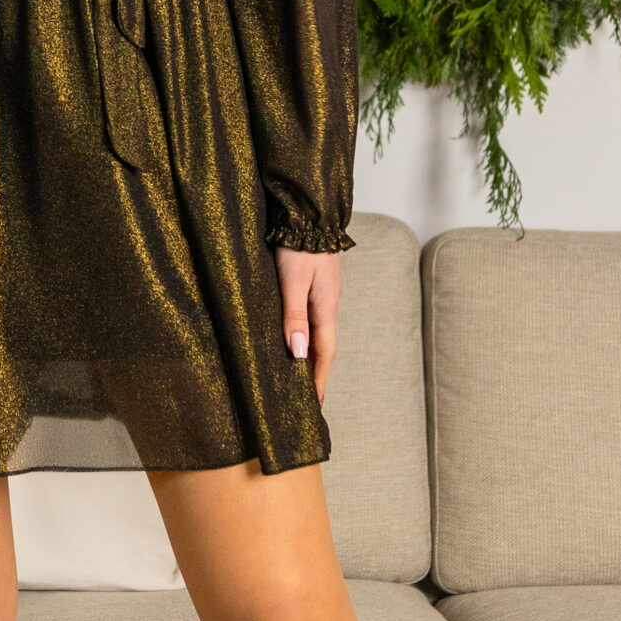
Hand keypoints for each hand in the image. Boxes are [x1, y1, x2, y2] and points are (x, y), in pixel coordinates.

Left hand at [275, 247, 340, 405]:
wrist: (307, 214)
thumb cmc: (298, 246)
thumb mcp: (293, 281)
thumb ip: (294, 316)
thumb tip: (299, 354)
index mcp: (326, 308)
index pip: (325, 354)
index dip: (318, 380)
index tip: (314, 405)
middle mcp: (328, 304)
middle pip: (324, 347)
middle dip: (316, 374)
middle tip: (307, 400)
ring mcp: (323, 294)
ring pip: (318, 333)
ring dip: (311, 356)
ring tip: (299, 377)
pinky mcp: (314, 285)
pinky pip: (311, 319)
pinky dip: (305, 336)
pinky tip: (296, 340)